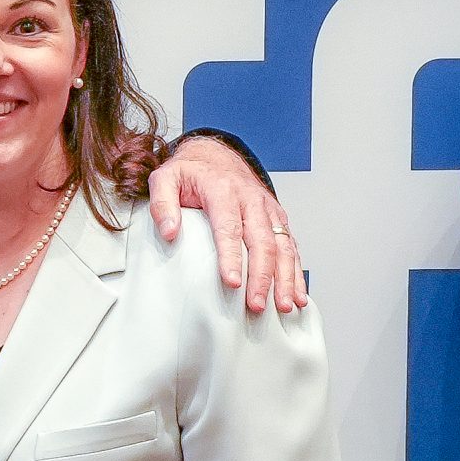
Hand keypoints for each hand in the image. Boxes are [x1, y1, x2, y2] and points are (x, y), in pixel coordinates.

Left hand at [148, 135, 305, 312]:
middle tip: (256, 304)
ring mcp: (268, 210)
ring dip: (285, 278)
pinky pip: (291, 246)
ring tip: (283, 306)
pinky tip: (296, 294)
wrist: (216, 154)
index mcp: (223, 191)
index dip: (232, 257)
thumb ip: (162, 203)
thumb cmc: (190, 171)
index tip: (232, 282)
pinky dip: (296, 271)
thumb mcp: (165, 178)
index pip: (229, 228)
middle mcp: (252, 200)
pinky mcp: (277, 219)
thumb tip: (169, 232)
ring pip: (283, 246)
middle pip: (262, 241)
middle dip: (262, 276)